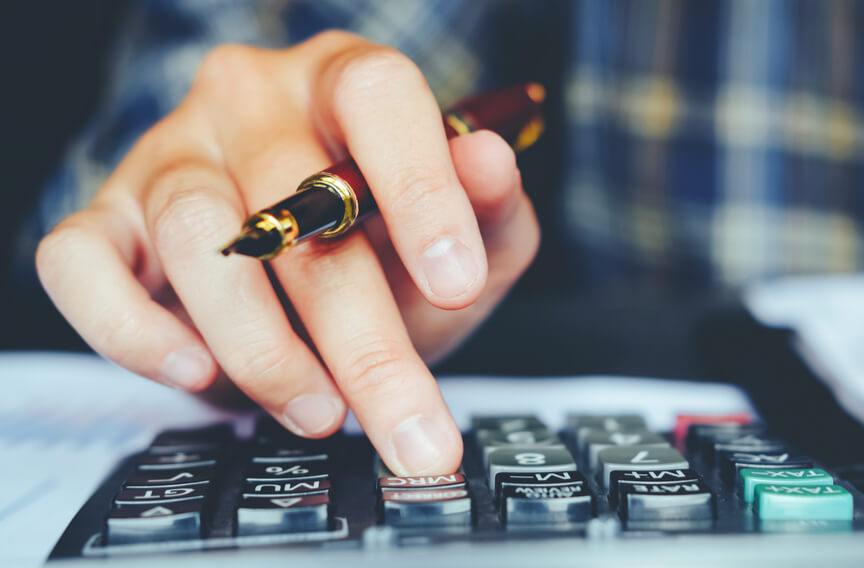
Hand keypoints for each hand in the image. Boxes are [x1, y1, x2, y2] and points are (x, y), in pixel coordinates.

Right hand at [35, 31, 539, 474]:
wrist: (308, 283)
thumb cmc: (391, 249)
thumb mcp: (470, 239)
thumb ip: (491, 208)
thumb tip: (489, 163)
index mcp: (348, 83)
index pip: (379, 97)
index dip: (420, 187)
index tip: (456, 282)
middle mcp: (252, 102)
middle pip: (294, 200)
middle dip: (364, 338)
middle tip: (411, 427)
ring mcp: (170, 155)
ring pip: (196, 236)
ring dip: (263, 347)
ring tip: (321, 410)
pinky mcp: (105, 219)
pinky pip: (80, 264)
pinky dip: (132, 330)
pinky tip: (197, 372)